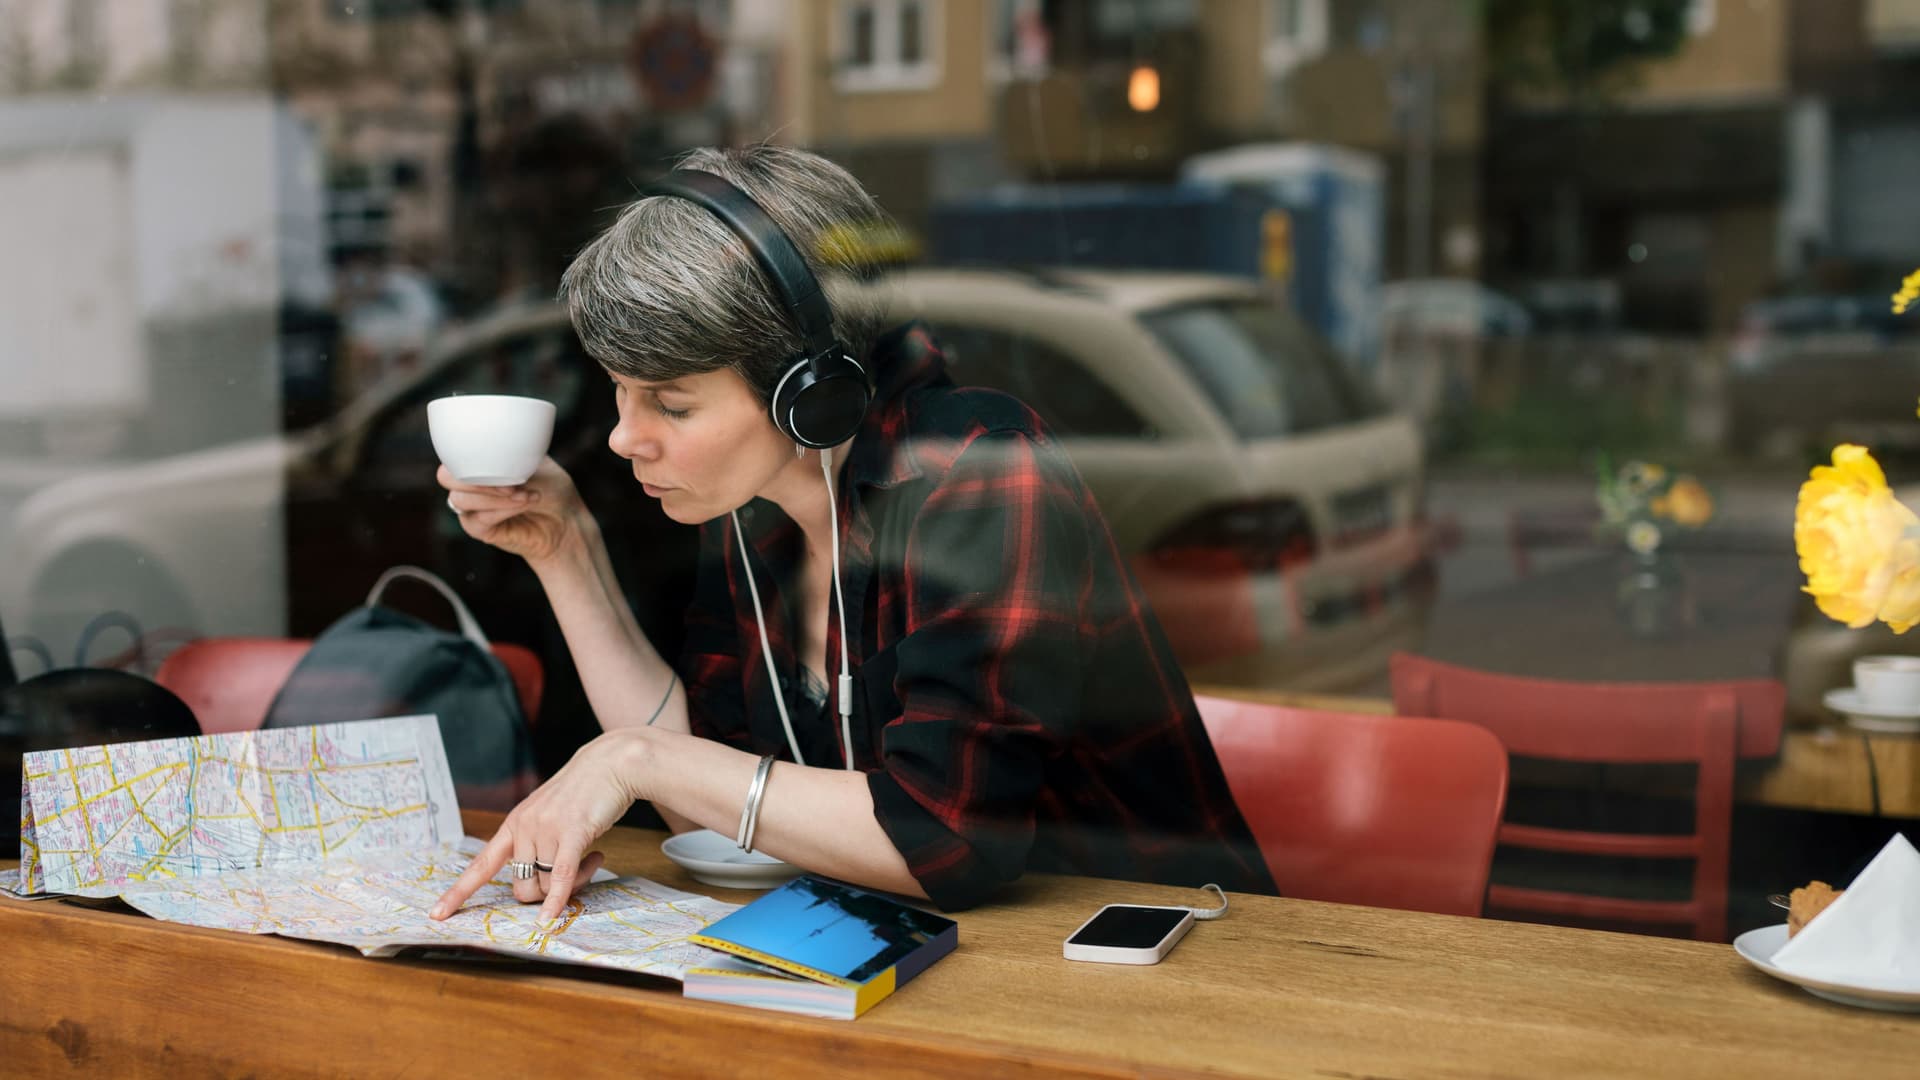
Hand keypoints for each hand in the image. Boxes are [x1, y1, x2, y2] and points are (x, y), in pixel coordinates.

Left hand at [429, 730, 647, 922]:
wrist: (611, 763)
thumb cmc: (585, 792)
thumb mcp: (550, 816)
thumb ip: (538, 842)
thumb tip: (539, 882)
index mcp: (514, 823)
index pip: (481, 865)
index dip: (459, 892)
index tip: (437, 914)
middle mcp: (524, 827)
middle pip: (522, 886)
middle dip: (545, 894)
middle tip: (575, 877)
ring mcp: (546, 829)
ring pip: (547, 883)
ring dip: (572, 885)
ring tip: (593, 860)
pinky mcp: (572, 832)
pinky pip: (560, 877)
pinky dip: (555, 902)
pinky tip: (550, 919)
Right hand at [440, 458, 583, 564]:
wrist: (568, 520)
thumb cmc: (552, 488)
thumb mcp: (535, 462)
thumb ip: (510, 456)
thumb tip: (494, 451)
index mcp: (479, 463)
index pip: (452, 454)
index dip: (468, 457)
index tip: (502, 460)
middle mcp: (470, 485)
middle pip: (445, 478)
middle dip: (476, 479)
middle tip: (511, 484)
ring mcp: (473, 509)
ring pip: (461, 500)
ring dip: (496, 497)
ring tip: (526, 495)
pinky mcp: (480, 530)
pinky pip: (477, 520)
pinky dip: (502, 510)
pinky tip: (524, 504)